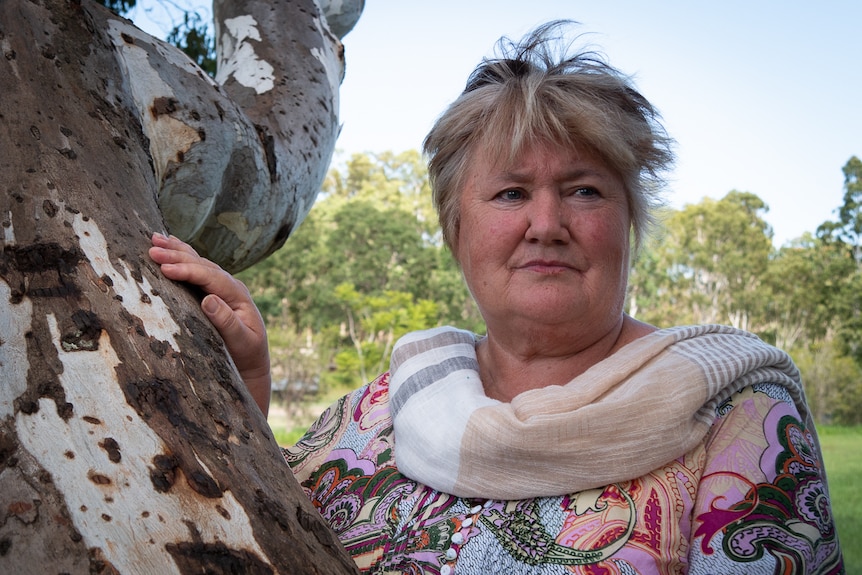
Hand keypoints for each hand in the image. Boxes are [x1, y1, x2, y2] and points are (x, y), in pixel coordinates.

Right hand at [149, 233, 271, 415]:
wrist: (251, 363)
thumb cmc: (246, 355)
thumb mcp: (241, 342)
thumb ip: (228, 322)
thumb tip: (209, 299)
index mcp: (238, 295)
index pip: (211, 277)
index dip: (188, 271)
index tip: (166, 268)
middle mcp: (230, 286)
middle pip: (202, 265)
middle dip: (177, 256)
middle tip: (152, 249)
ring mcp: (222, 287)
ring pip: (198, 263)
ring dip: (177, 251)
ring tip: (155, 238)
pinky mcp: (213, 292)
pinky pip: (196, 270)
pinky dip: (182, 257)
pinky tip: (171, 245)